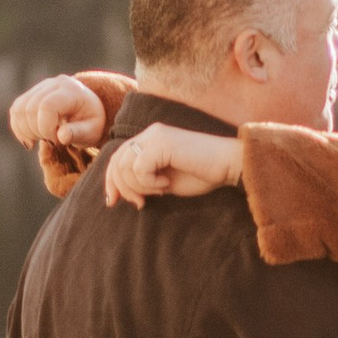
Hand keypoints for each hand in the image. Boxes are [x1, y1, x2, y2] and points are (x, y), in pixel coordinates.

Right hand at [12, 75, 106, 156]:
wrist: (89, 109)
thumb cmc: (92, 122)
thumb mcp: (92, 131)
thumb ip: (78, 133)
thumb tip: (62, 136)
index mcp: (71, 90)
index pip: (47, 106)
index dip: (46, 128)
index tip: (58, 141)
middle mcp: (54, 84)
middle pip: (30, 108)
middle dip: (37, 132)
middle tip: (53, 142)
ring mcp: (41, 87)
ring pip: (19, 109)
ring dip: (26, 131)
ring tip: (42, 139)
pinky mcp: (31, 94)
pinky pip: (16, 110)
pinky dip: (19, 127)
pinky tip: (30, 139)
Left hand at [104, 123, 244, 206]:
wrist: (227, 166)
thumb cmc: (202, 174)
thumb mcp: (164, 180)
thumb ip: (144, 181)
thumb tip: (121, 192)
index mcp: (150, 139)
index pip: (117, 157)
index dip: (111, 180)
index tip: (112, 202)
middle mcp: (150, 133)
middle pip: (116, 161)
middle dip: (121, 187)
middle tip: (139, 203)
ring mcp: (156, 136)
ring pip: (125, 166)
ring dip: (139, 186)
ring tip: (160, 190)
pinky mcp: (162, 142)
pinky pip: (140, 168)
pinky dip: (149, 182)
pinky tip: (166, 184)